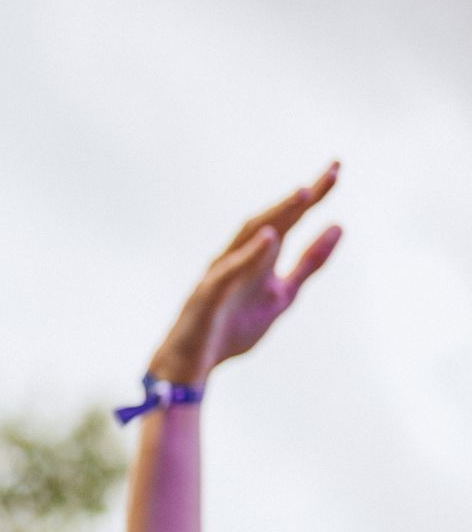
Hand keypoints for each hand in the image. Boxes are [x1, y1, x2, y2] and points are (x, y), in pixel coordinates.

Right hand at [150, 164, 342, 385]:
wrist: (193, 362)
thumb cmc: (232, 326)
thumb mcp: (283, 293)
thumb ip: (308, 262)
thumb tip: (339, 226)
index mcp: (257, 257)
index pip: (288, 220)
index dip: (314, 196)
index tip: (338, 169)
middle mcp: (237, 257)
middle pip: (270, 220)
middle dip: (300, 199)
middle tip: (333, 172)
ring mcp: (220, 274)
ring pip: (247, 238)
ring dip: (276, 215)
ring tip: (304, 194)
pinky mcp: (207, 295)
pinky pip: (228, 272)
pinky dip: (249, 255)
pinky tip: (270, 237)